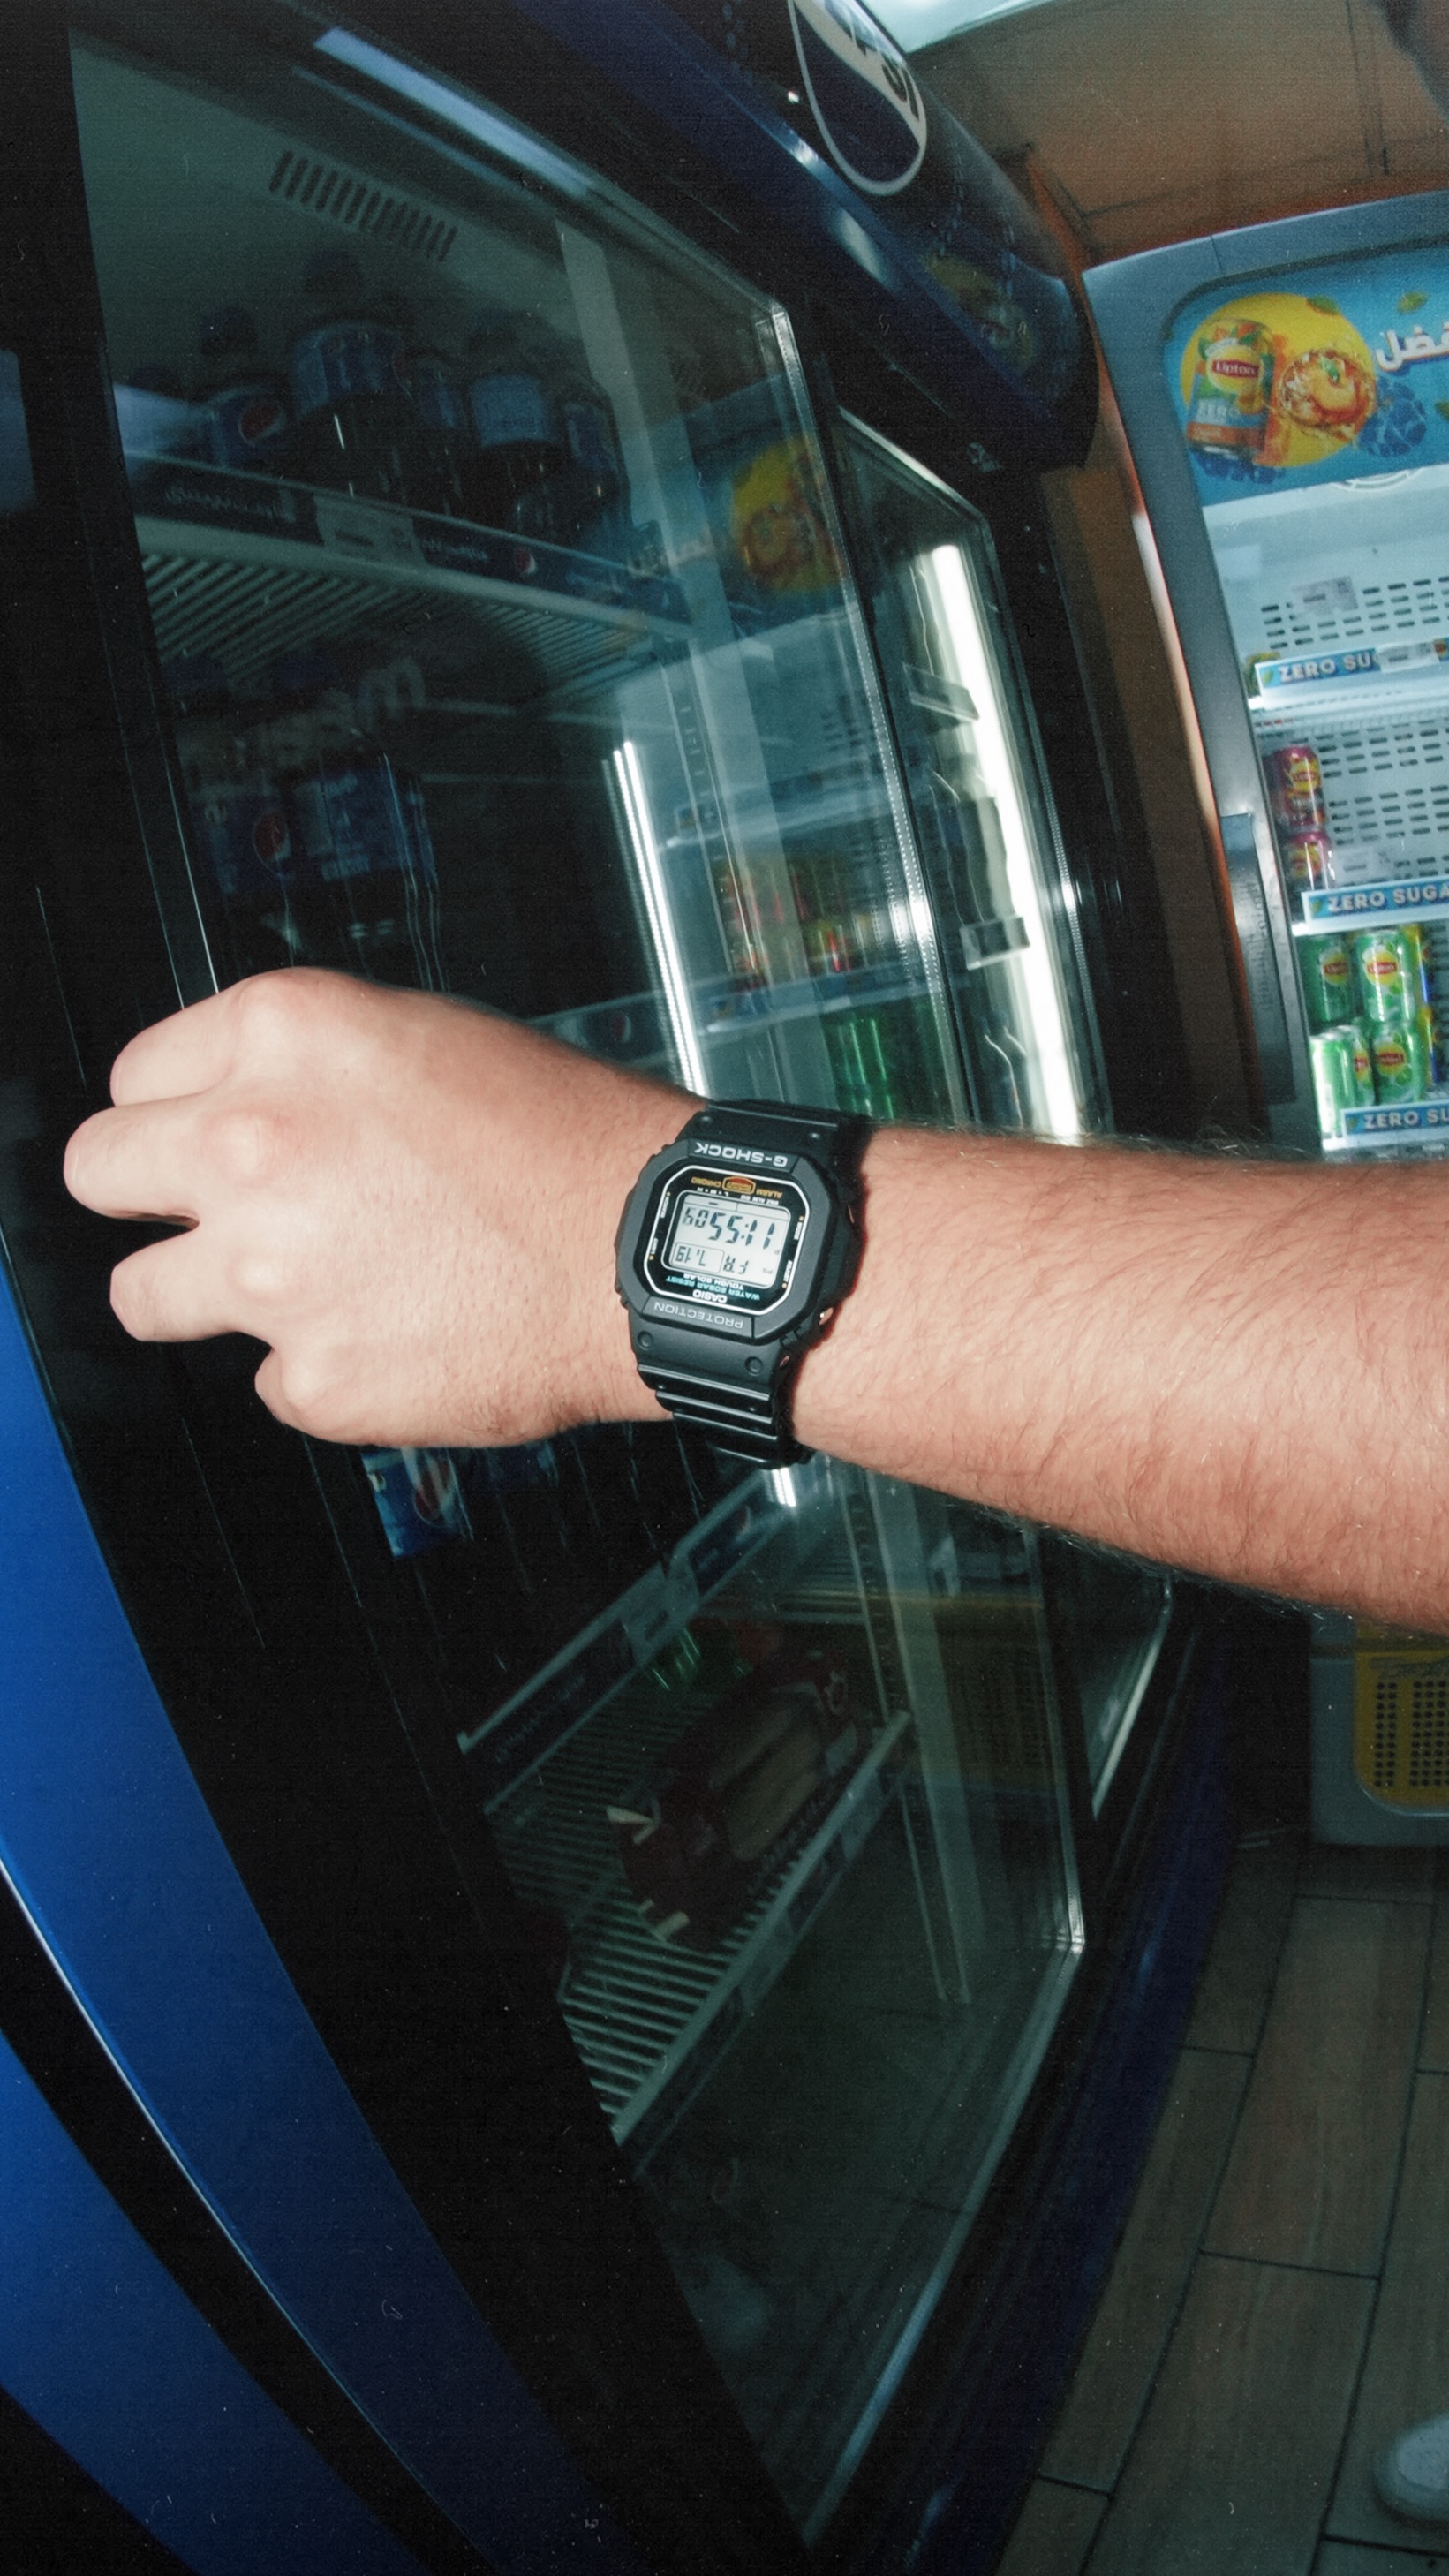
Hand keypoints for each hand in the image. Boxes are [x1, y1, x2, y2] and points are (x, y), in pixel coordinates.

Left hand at [63, 969, 685, 1446]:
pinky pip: (269, 1380)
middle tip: (202, 1217)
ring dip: (201, 1293)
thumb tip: (235, 1106)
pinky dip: (322, 1367)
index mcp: (284, 1035)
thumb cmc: (573, 1145)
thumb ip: (309, 1068)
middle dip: (146, 1197)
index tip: (199, 1139)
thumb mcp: (428, 1039)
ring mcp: (270, 1272)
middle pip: (99, 1174)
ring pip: (142, 1297)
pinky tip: (396, 1334)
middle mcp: (252, 1143)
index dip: (175, 1113)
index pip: (134, 1079)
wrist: (656, 1257)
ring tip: (294, 1291)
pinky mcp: (311, 1379)